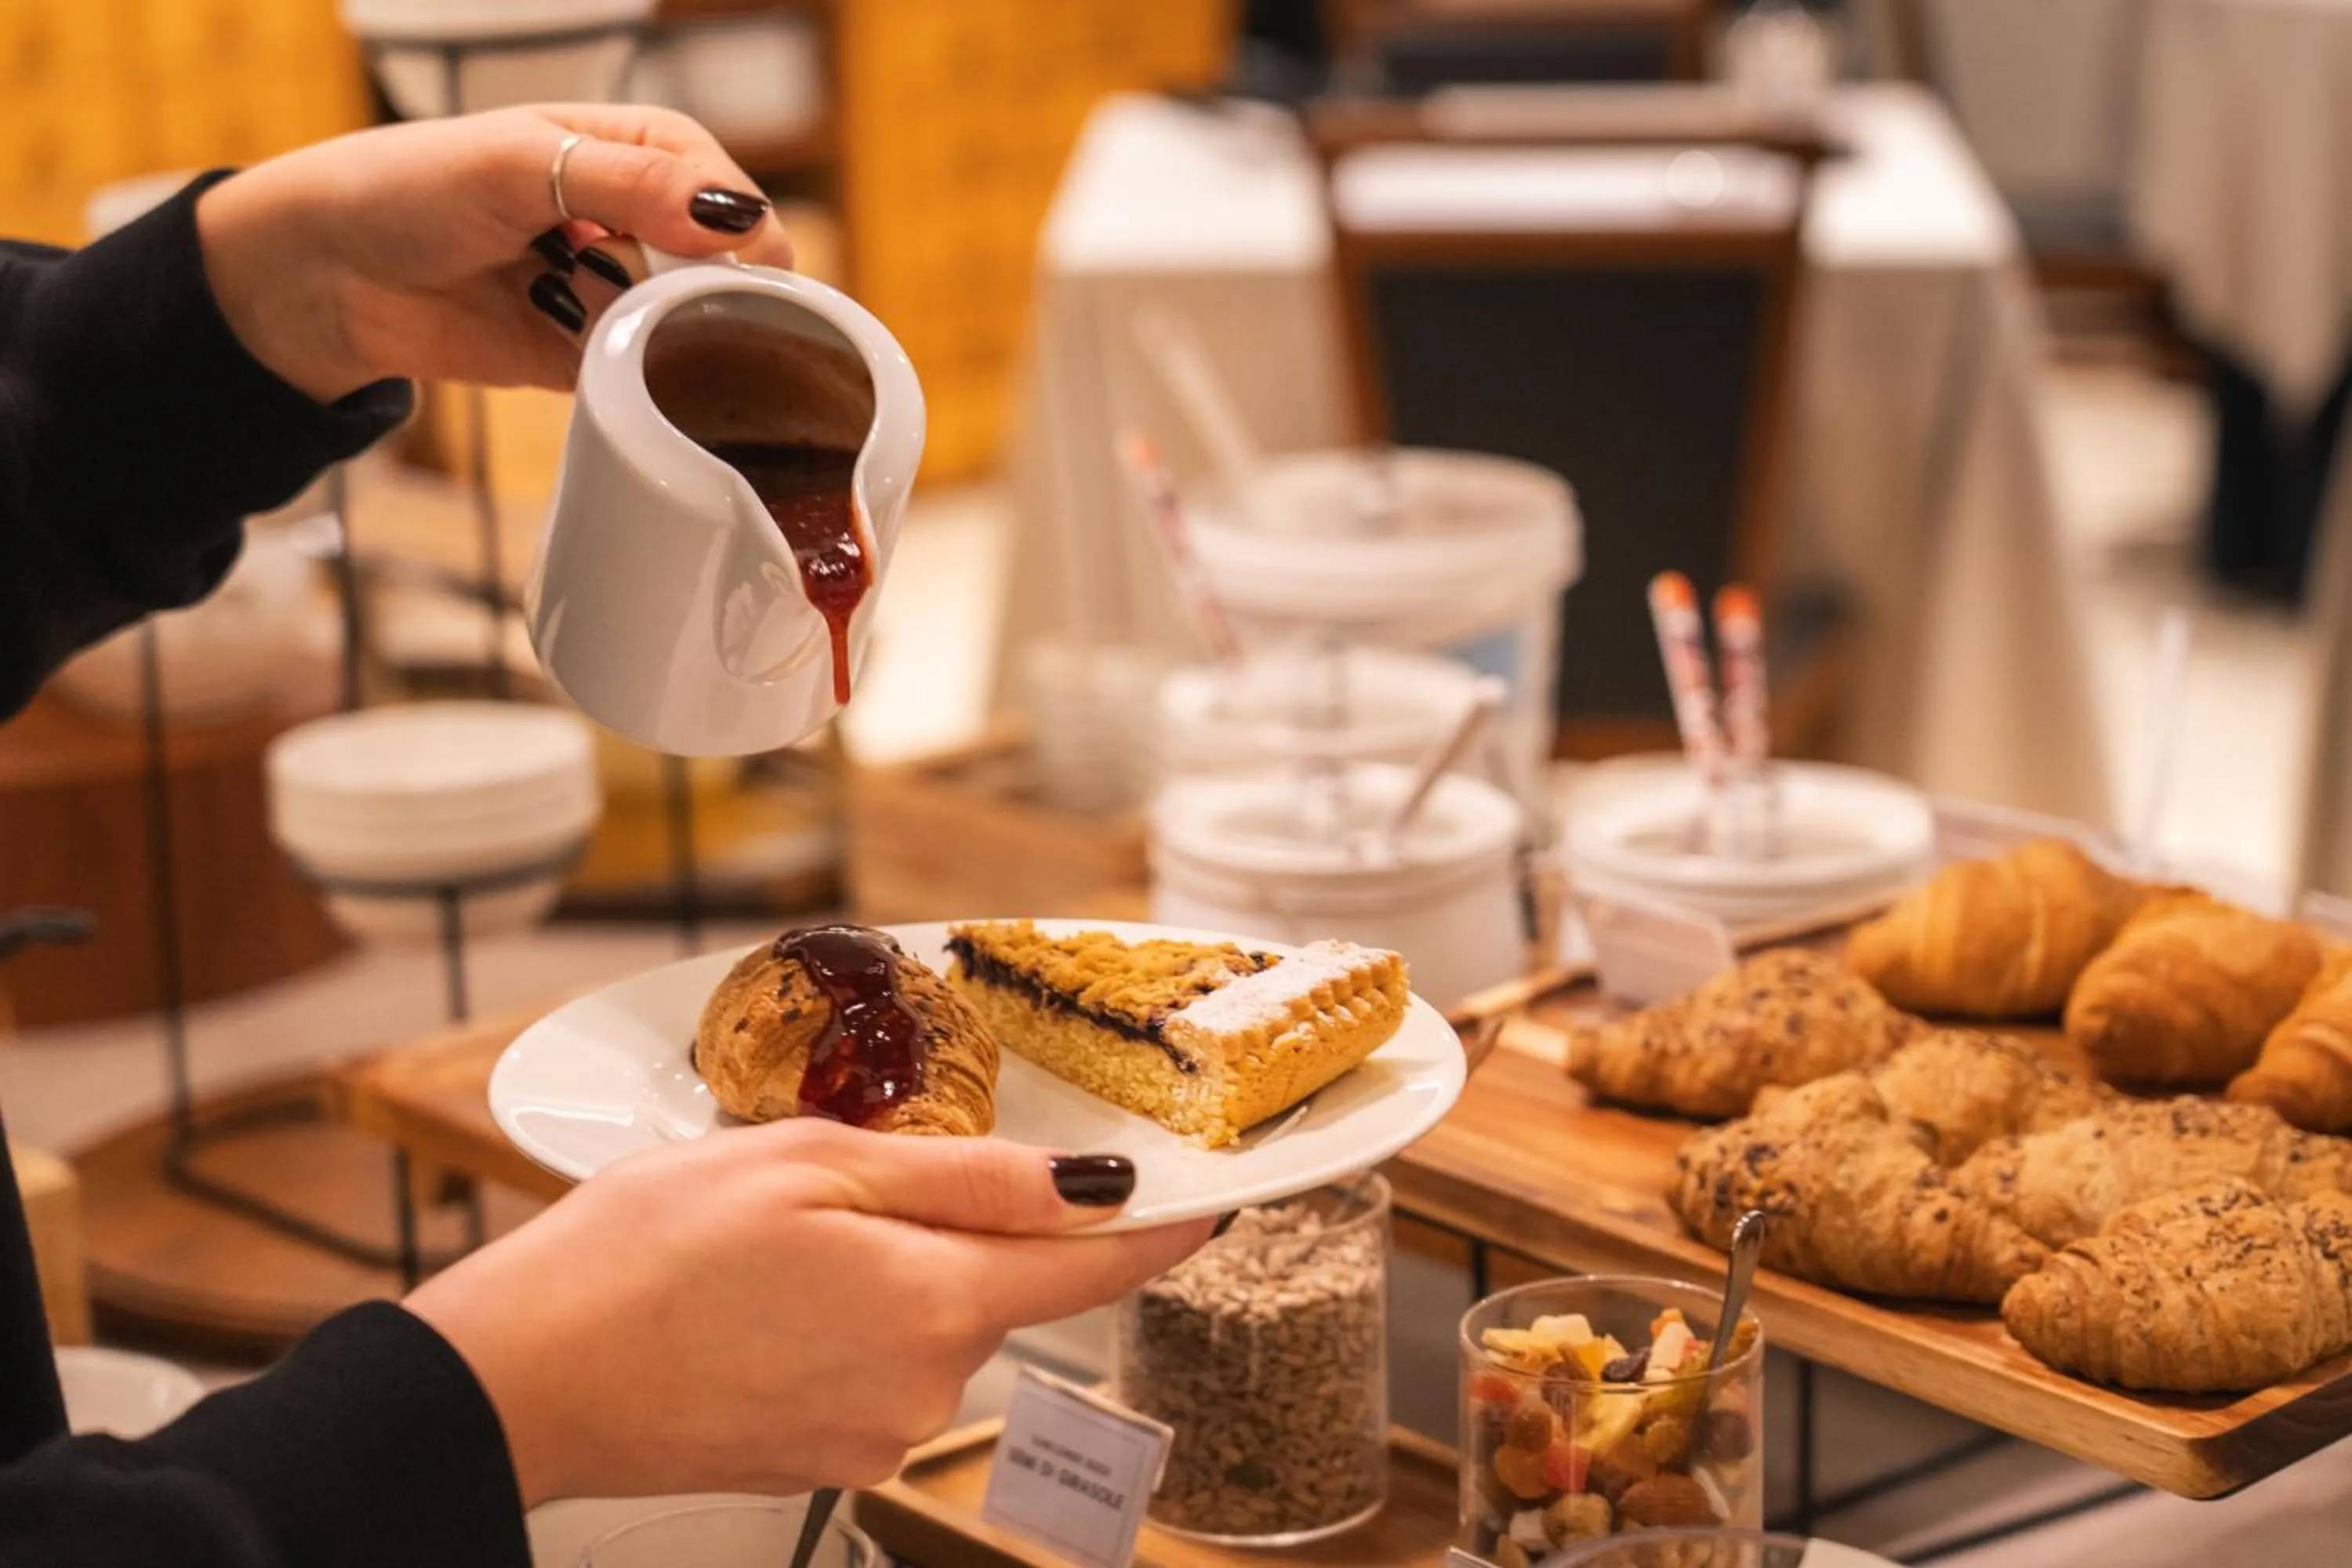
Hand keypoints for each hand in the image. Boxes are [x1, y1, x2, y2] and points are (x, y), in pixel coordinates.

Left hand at [192, 105, 796, 401]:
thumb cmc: (406, 188)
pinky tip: (577, 349)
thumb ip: (632, 185)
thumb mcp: (519, 164)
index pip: (719, 186)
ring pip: (681, 325)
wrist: (323, 277)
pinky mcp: (588, 359)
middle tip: (645, 291)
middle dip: (696, 287)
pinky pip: (638, 377)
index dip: (733, 223)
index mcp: (630, 151)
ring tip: (574, 308)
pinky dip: (622, 375)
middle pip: (715, 263)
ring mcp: (611, 293)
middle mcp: (631, 221)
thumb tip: (736, 218)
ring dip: (646, 330)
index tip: (739, 260)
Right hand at [405, 1122, 1208, 1504]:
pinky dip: (840, 1323)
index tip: (1211, 1201)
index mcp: (934, 1301)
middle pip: (997, 1287)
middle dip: (951, 1227)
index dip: (1160, 1228)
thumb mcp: (809, 1165)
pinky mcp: (826, 1458)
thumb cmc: (639, 1258)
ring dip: (884, 1274)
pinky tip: (757, 1302)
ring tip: (769, 1248)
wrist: (521, 1377)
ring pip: (928, 1324)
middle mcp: (924, 1388)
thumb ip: (962, 1180)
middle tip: (843, 1184)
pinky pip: (873, 1370)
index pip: (1093, 1265)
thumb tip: (1084, 1187)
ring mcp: (874, 1435)